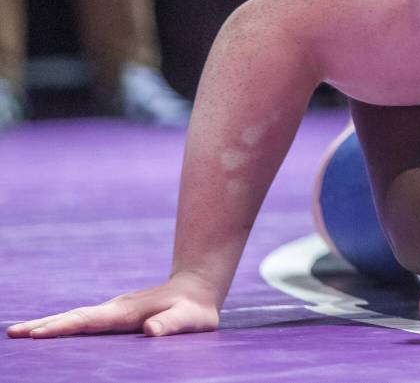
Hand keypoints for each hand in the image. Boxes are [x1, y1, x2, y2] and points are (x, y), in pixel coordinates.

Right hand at [6, 271, 220, 338]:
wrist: (198, 288)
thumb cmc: (195, 309)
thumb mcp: (191, 319)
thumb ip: (172, 324)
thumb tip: (150, 330)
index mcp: (127, 312)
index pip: (89, 321)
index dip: (64, 328)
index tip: (37, 334)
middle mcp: (116, 308)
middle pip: (74, 316)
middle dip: (44, 325)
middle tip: (13, 333)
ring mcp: (114, 310)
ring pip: (76, 317)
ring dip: (49, 324)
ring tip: (20, 332)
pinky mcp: (116, 314)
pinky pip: (83, 320)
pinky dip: (62, 324)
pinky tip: (52, 330)